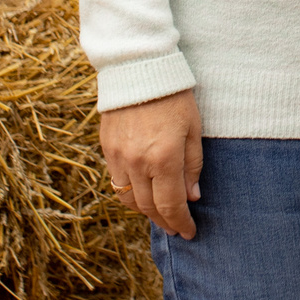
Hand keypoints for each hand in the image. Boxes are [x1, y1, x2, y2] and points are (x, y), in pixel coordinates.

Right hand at [100, 88, 204, 237]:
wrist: (138, 67)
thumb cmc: (174, 95)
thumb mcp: (193, 128)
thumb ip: (193, 165)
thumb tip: (192, 196)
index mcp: (164, 158)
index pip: (171, 205)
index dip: (181, 222)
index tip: (190, 232)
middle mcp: (138, 162)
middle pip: (149, 207)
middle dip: (164, 221)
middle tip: (177, 228)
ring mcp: (118, 157)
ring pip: (129, 199)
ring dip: (145, 212)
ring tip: (160, 214)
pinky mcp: (106, 148)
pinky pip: (116, 182)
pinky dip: (129, 194)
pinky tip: (142, 193)